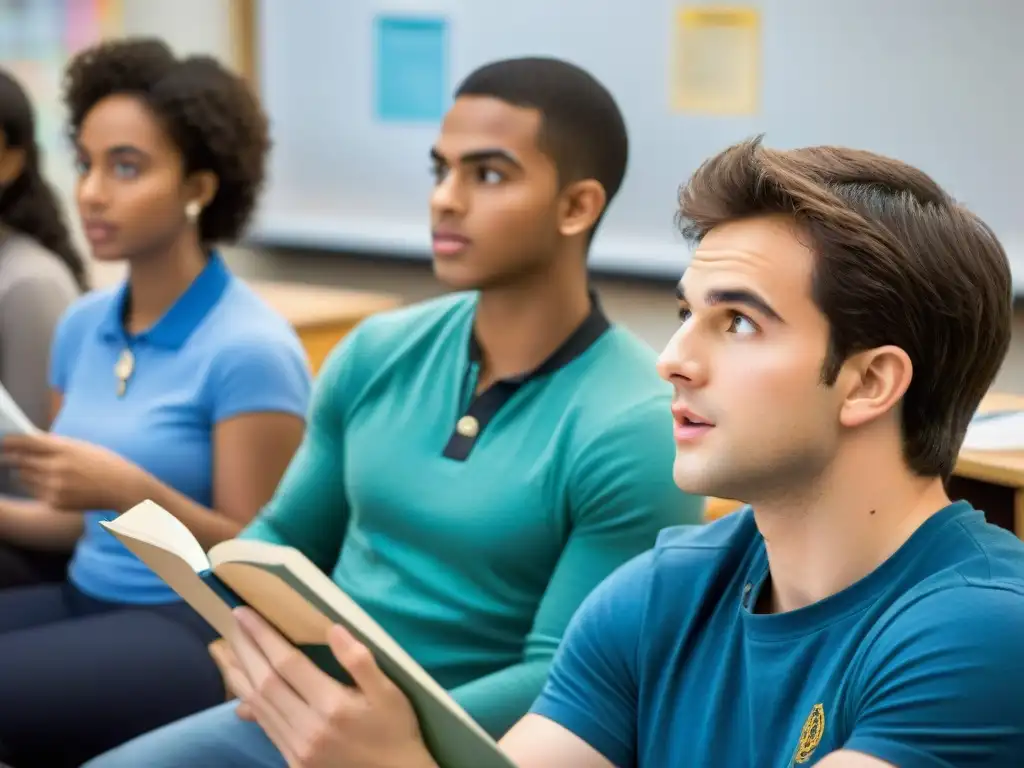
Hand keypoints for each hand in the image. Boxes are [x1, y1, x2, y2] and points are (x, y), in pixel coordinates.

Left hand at [2, 433, 145, 511]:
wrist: (123, 488)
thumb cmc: (104, 463)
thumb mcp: (82, 447)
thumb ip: (56, 445)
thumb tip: (28, 442)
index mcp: (65, 449)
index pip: (28, 442)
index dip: (12, 441)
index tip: (4, 441)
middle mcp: (57, 468)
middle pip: (20, 461)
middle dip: (13, 457)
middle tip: (8, 455)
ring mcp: (56, 487)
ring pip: (24, 477)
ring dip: (25, 472)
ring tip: (35, 470)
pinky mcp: (56, 502)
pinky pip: (35, 492)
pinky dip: (38, 486)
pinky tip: (51, 484)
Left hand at [224, 607, 437, 767]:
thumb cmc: (395, 729)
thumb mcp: (389, 692)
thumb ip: (360, 660)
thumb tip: (334, 629)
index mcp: (332, 706)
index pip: (287, 663)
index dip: (263, 636)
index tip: (245, 614)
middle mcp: (308, 728)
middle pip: (264, 682)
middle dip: (245, 650)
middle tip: (233, 623)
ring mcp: (297, 749)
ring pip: (259, 705)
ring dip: (240, 675)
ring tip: (227, 650)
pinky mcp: (293, 762)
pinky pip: (265, 726)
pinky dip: (249, 702)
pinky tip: (243, 688)